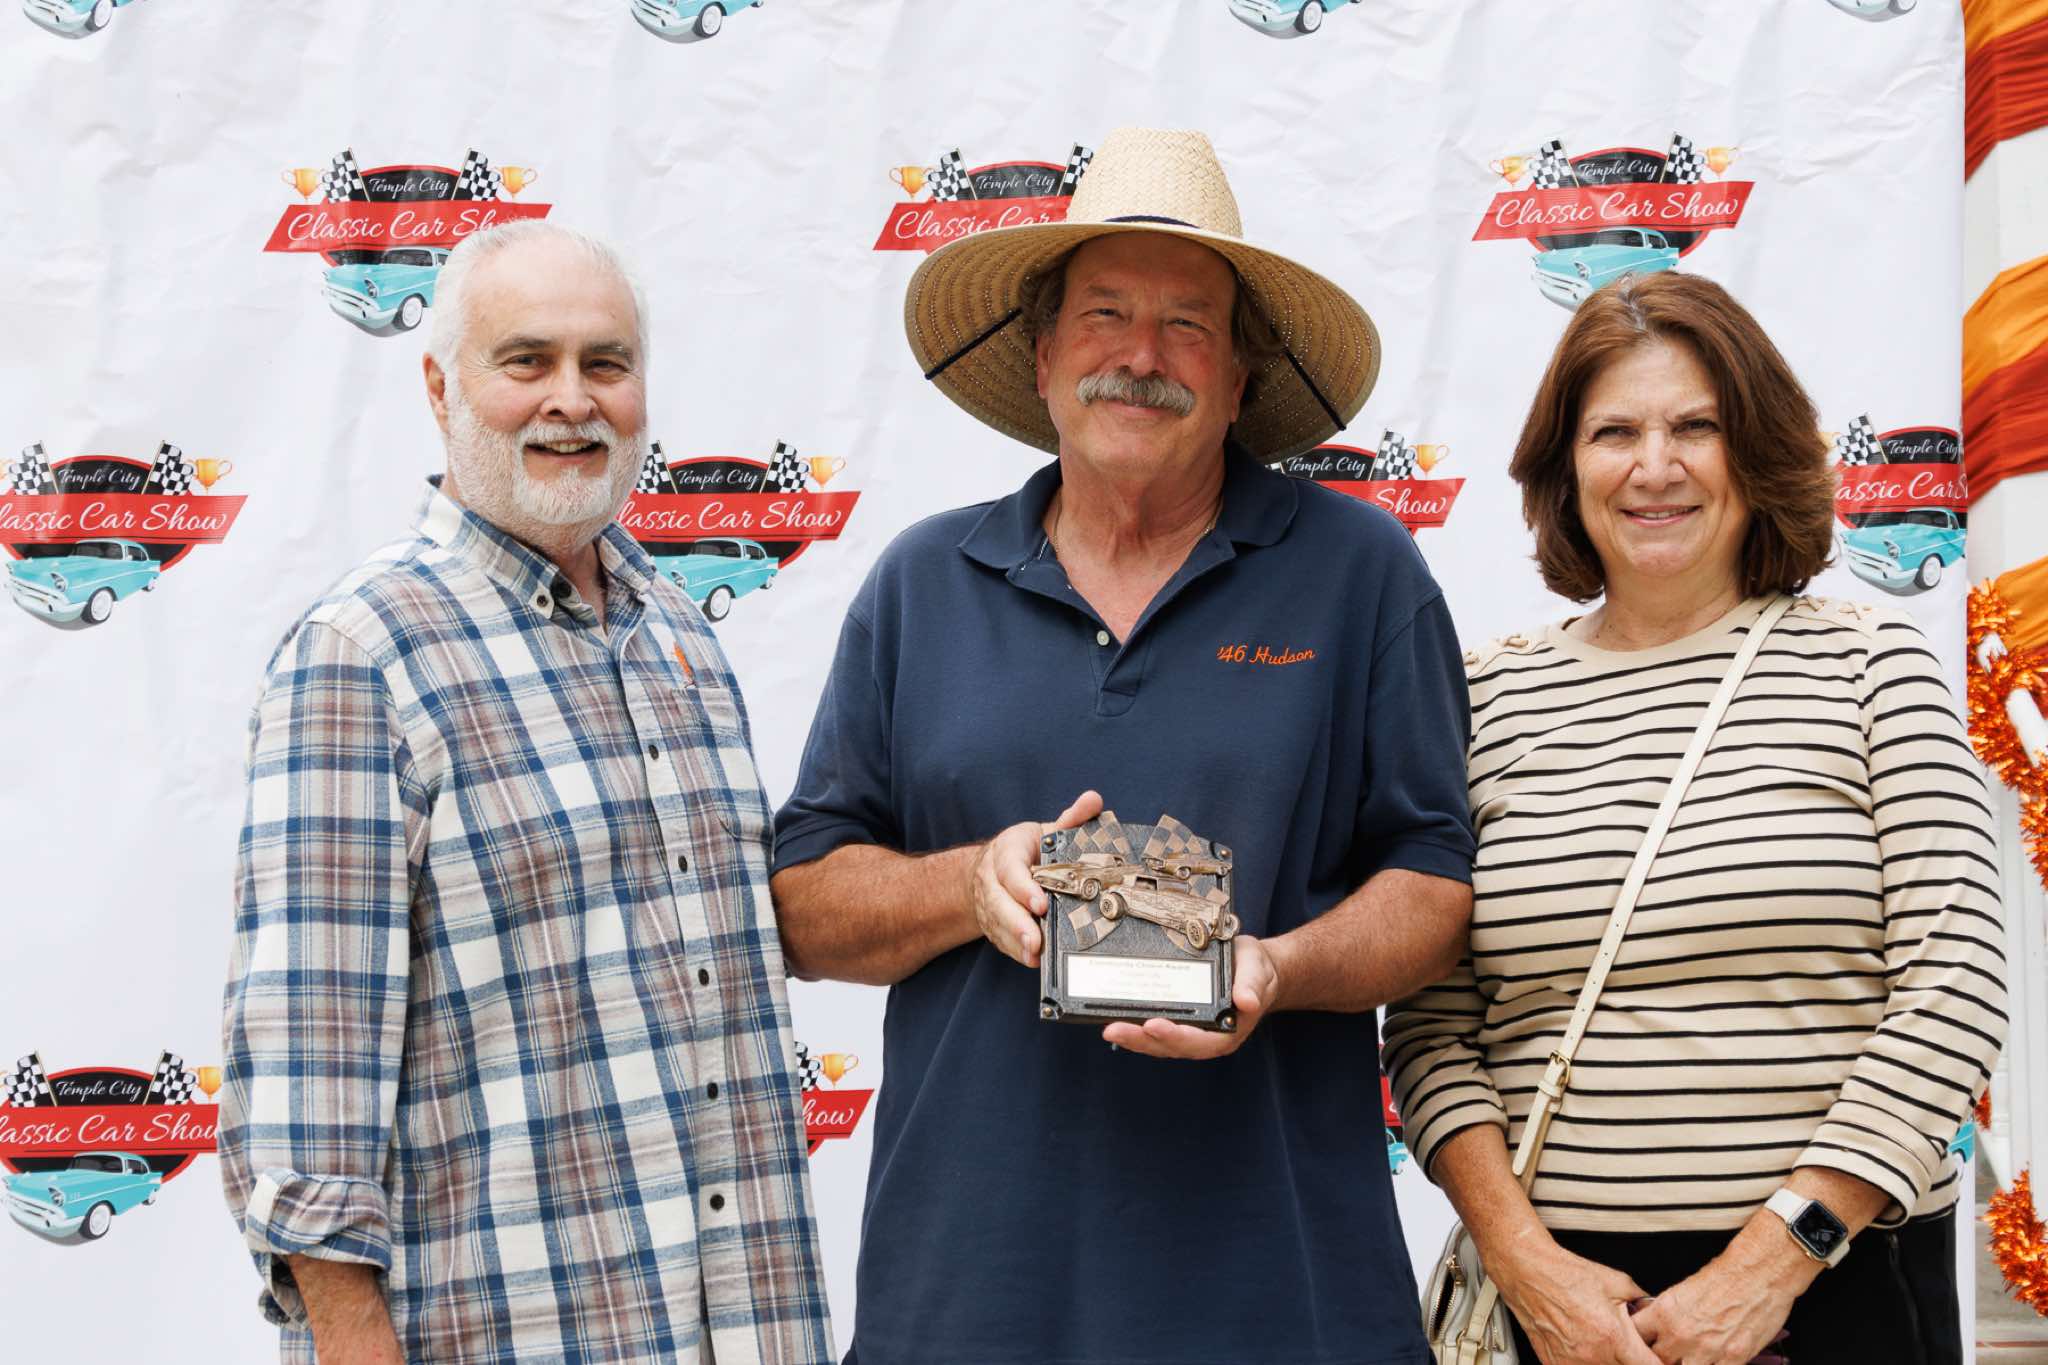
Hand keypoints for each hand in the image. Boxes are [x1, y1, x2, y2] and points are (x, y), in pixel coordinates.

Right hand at [967, 790, 1102, 966]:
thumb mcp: (1047, 831)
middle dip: (1017, 922)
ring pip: (998, 924)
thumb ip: (1071, 819)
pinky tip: (1032, 960)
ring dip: (1016, 940)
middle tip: (1036, 939)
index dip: (1023, 888)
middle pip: (999, 902)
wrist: (994, 867)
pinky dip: (1016, 951)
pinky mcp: (993, 924)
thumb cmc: (1030, 850)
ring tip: (1035, 953)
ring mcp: (989, 904)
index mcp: (1006, 851)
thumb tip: (1094, 800)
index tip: (1040, 903)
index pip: (1010, 869)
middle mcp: (991, 879)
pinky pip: (1001, 940)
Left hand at [1098, 934, 1278, 1058]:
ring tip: (1109, 1027)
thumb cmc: (1255, 969)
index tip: (1153, 1025)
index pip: (1199, 1041)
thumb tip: (1247, 1002)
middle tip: (1115, 1029)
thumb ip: (1253, 985)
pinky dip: (1135, 1028)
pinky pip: (1155, 1031)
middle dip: (1142, 1040)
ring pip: (1159, 1042)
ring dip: (1133, 1038)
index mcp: (1228, 1031)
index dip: (1175, 1037)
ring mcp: (1191, 1032)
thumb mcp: (1258, 971)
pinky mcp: (1179, 1022)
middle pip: (1171, 1046)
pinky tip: (1115, 1020)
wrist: (1254, 968)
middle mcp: (1206, 1037)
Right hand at [1491, 1239, 1661, 1364]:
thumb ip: (1642, 1301)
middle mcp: (1594, 1355)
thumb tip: (1652, 1311)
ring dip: (1610, 1362)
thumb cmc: (1567, 1275)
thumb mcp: (1617, 1282)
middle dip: (1632, 1361)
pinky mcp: (1555, 1364)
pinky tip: (1586, 1349)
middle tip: (1628, 1348)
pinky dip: (1587, 1363)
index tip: (1658, 1359)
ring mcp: (1572, 1363)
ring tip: (1604, 1344)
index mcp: (1613, 1337)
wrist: (1530, 1273)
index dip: (1659, 1363)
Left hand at [1632, 1254, 1799, 1364]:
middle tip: (1669, 1352)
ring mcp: (1707, 1350)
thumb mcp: (1683, 1290)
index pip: (1636, 1336)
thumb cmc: (1725, 1275)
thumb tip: (1660, 1328)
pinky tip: (1713, 1362)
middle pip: (1656, 1360)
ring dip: (1685, 1364)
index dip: (1639, 1342)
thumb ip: (1668, 1314)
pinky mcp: (1733, 1359)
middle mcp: (1681, 1334)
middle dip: (1661, 1357)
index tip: (1644, 1343)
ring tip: (1690, 1357)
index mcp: (1665, 1312)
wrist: (1758, 1273)